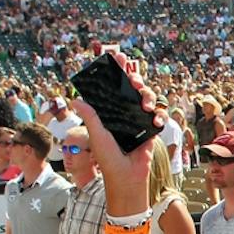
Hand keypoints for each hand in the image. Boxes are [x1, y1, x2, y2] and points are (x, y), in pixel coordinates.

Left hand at [74, 73, 157, 207]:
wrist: (127, 177)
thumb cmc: (108, 158)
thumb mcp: (97, 135)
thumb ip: (90, 116)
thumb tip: (75, 99)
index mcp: (110, 112)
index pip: (113, 87)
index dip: (117, 71)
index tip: (118, 56)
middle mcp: (124, 114)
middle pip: (132, 88)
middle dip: (135, 78)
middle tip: (134, 79)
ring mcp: (138, 120)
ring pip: (147, 97)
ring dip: (148, 96)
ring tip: (145, 105)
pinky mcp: (150, 129)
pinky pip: (158, 115)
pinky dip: (159, 115)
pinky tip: (155, 120)